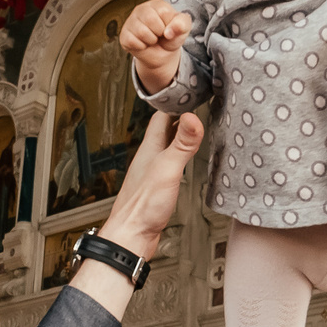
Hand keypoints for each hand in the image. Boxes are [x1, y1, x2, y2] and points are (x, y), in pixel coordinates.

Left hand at [97, 110, 206, 261]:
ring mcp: (153, 172)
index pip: (162, 115)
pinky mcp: (157, 187)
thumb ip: (181, 145)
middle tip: (195, 103)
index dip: (175, 101)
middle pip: (165, 128)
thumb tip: (192, 118)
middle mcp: (150, 157)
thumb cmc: (142, 207)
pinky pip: (170, 164)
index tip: (189, 89)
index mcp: (150, 148)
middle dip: (179, 114)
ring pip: (167, 146)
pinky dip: (180, 157)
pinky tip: (184, 162)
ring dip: (179, 135)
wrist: (131, 236)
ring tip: (193, 126)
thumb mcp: (168, 170)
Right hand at [119, 0, 190, 94]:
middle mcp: (141, 9)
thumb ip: (182, 24)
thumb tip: (169, 32)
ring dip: (151, 40)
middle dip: (159, 32)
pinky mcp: (124, 35)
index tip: (168, 28)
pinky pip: (132, 41)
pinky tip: (143, 44)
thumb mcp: (183, 29)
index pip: (163, 12)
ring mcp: (130, 22)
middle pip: (150, 19)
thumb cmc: (171, 37)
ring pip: (141, 31)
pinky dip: (141, 46)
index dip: (169, 24)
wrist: (162, 54)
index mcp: (156, 4)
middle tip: (159, 35)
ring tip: (152, 39)